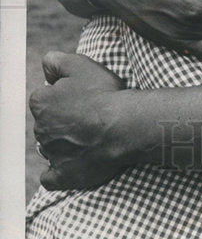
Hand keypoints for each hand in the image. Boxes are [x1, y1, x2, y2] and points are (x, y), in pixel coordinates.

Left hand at [30, 51, 127, 190]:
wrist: (123, 127)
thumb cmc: (103, 94)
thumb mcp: (80, 64)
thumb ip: (56, 61)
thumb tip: (46, 65)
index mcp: (40, 103)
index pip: (44, 97)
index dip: (62, 94)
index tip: (81, 94)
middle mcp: (40, 130)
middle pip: (47, 122)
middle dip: (62, 118)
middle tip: (88, 113)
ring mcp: (51, 154)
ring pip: (50, 146)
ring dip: (63, 141)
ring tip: (87, 135)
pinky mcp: (63, 175)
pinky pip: (50, 177)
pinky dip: (56, 172)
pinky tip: (68, 164)